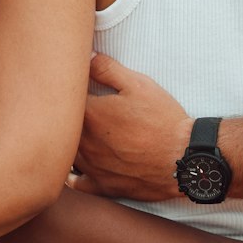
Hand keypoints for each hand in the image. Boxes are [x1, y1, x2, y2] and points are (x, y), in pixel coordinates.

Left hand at [71, 54, 186, 201]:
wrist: (183, 159)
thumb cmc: (162, 120)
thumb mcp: (138, 85)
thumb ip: (107, 68)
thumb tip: (86, 56)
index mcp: (89, 114)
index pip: (63, 98)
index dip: (66, 91)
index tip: (71, 86)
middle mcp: (83, 142)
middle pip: (59, 127)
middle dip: (61, 116)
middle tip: (66, 108)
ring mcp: (91, 167)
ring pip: (64, 154)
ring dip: (65, 143)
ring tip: (70, 133)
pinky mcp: (102, 186)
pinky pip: (76, 183)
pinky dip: (73, 174)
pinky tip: (75, 166)